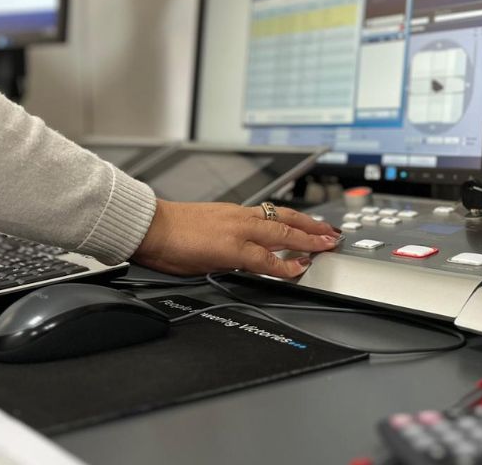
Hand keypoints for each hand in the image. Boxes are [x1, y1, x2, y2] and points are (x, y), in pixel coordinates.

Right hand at [132, 199, 340, 277]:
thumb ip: (226, 243)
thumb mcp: (205, 232)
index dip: (296, 221)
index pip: (272, 214)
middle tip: (332, 232)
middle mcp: (240, 217)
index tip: (312, 226)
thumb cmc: (168, 232)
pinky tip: (298, 267)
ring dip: (308, 239)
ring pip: (281, 232)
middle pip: (285, 219)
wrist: (150, 227)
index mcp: (233, 213)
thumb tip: (236, 256)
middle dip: (312, 226)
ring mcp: (237, 230)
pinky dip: (284, 263)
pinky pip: (264, 257)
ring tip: (326, 245)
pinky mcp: (231, 248)